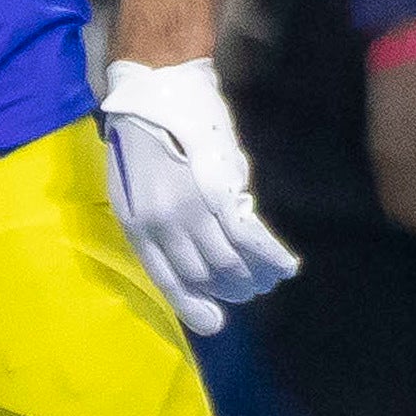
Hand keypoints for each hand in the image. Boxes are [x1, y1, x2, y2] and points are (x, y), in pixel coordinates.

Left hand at [98, 56, 300, 336]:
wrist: (157, 92)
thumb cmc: (141, 140)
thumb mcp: (130, 191)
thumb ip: (154, 225)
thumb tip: (186, 256)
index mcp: (138, 227)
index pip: (168, 280)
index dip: (192, 306)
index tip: (214, 324)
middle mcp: (164, 225)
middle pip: (206, 275)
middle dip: (232, 290)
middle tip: (250, 290)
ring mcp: (194, 210)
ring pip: (231, 263)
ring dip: (254, 277)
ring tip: (267, 279)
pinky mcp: (222, 190)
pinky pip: (251, 238)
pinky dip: (270, 256)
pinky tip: (286, 265)